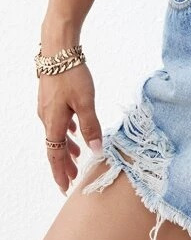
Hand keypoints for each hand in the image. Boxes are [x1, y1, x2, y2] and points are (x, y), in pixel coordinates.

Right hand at [37, 56, 102, 195]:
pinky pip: (57, 121)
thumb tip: (95, 151)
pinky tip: (74, 130)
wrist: (58, 50)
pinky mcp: (51, 97)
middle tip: (73, 178)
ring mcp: (47, 107)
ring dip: (66, 147)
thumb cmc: (72, 75)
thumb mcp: (86, 102)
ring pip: (56, 133)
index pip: (55, 156)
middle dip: (64, 164)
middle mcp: (46, 118)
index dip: (61, 173)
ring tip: (77, 156)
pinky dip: (66, 130)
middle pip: (54, 147)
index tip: (65, 188)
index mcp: (53, 123)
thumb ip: (91, 126)